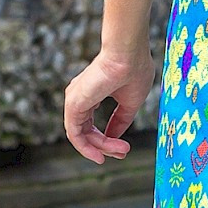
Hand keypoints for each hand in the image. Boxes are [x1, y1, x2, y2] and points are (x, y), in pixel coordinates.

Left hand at [63, 48, 153, 163]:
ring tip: (121, 150)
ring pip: (81, 136)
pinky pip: (75, 135)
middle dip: (105, 146)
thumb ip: (120, 120)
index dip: (108, 141)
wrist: (129, 54)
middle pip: (86, 133)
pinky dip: (87, 148)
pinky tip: (101, 154)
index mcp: (90, 95)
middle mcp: (79, 98)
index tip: (124, 149)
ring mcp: (74, 101)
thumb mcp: (130, 102)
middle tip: (124, 152)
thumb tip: (115, 137)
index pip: (92, 126)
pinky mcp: (73, 105)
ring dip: (101, 148)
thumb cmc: (134, 70)